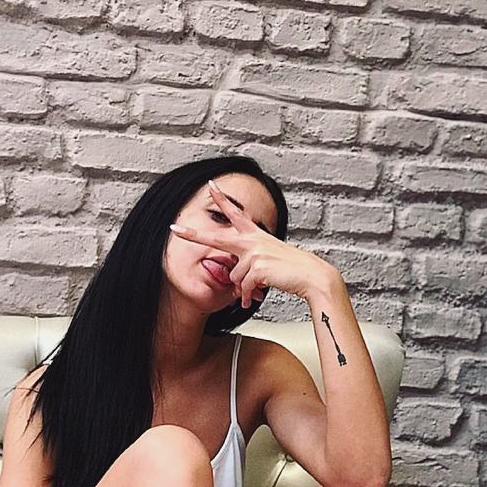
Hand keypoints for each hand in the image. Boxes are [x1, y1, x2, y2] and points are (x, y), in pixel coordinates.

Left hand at [169, 180, 340, 307]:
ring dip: (243, 289)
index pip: (235, 213)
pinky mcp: (257, 267)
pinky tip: (254, 299)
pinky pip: (243, 287)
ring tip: (255, 292)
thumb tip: (238, 283)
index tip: (210, 186)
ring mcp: (254, 252)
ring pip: (234, 276)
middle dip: (193, 234)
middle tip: (175, 229)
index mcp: (255, 234)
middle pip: (216, 238)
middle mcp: (252, 240)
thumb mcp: (268, 261)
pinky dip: (248, 297)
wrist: (311, 276)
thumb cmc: (291, 270)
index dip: (221, 199)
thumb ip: (250, 265)